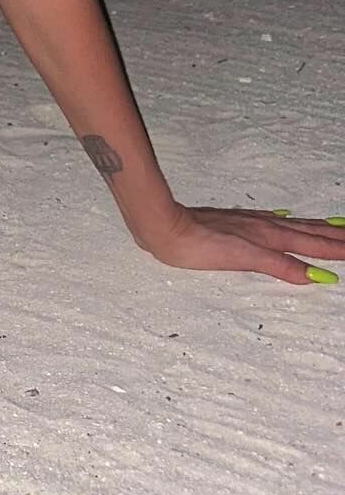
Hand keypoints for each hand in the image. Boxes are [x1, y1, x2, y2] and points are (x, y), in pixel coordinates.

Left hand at [140, 202, 344, 284]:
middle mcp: (264, 226)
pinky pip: (272, 220)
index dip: (336, 247)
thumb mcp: (245, 259)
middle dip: (334, 235)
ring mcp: (250, 222)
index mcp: (269, 236)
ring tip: (336, 226)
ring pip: (292, 224)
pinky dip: (288, 221)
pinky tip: (286, 218)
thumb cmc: (200, 246)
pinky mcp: (235, 222)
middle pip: (307, 231)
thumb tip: (317, 277)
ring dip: (316, 227)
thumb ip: (281, 266)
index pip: (312, 243)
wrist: (166, 227)